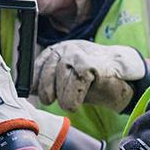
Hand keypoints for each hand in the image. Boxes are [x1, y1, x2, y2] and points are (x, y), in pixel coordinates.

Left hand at [33, 41, 148, 111]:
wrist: (122, 75)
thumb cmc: (92, 81)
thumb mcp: (64, 80)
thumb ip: (46, 82)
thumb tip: (26, 91)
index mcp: (54, 52)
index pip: (32, 72)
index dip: (36, 88)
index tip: (42, 96)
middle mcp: (63, 50)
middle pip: (44, 81)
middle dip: (51, 96)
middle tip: (62, 99)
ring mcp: (77, 55)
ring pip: (60, 86)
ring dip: (67, 100)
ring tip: (75, 98)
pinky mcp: (90, 64)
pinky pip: (75, 85)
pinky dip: (76, 98)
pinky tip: (82, 97)